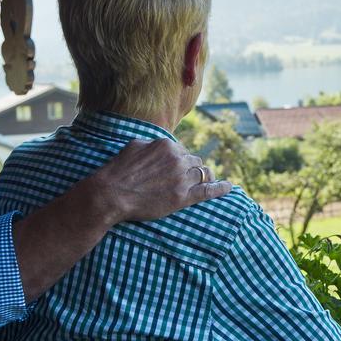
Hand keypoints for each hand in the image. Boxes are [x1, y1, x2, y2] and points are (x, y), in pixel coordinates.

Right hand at [88, 138, 232, 222]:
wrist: (112, 193)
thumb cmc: (119, 170)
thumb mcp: (135, 145)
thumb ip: (152, 143)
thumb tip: (160, 143)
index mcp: (168, 145)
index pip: (182, 150)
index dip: (181, 160)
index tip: (178, 167)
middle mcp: (178, 159)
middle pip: (195, 162)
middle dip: (192, 168)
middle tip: (188, 177)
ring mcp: (182, 178)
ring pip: (203, 174)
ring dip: (205, 177)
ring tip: (210, 180)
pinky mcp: (183, 197)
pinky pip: (208, 190)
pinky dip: (220, 188)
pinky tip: (228, 188)